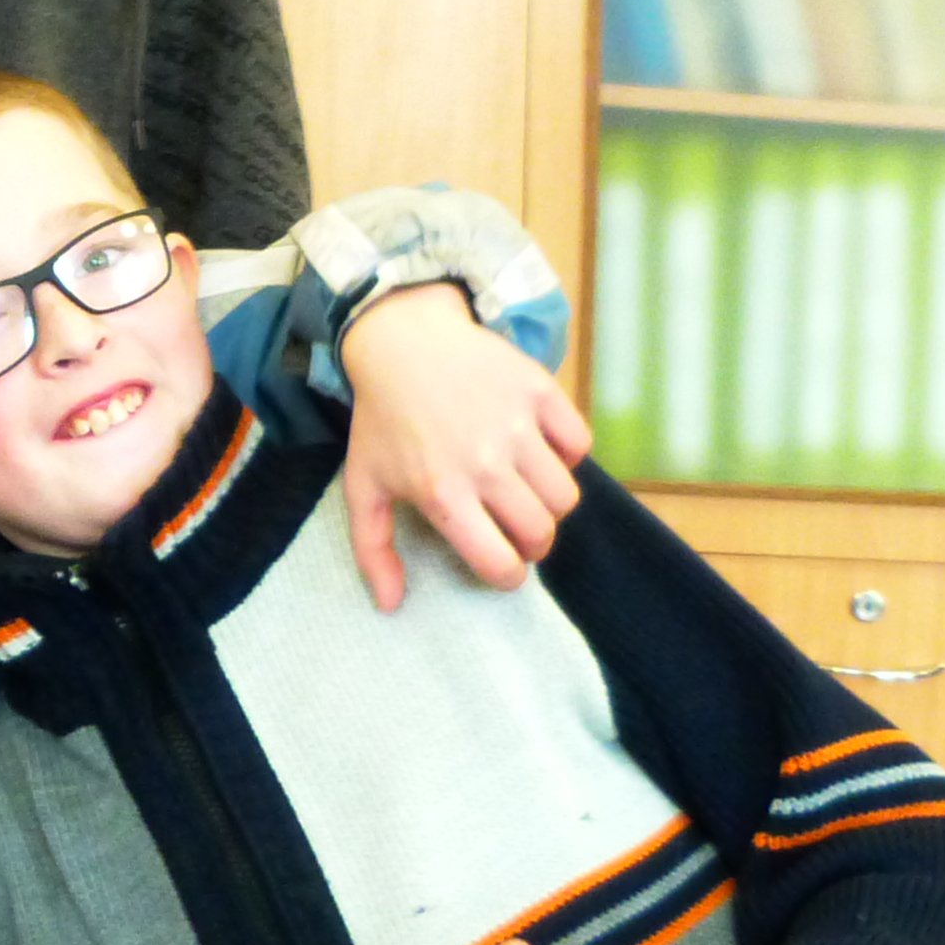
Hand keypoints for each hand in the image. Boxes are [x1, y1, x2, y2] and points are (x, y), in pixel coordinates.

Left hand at [337, 288, 592, 607]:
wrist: (403, 339)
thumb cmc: (383, 419)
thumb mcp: (364, 484)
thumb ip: (374, 549)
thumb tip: (390, 605)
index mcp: (443, 494)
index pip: (501, 563)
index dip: (507, 574)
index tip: (503, 563)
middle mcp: (485, 464)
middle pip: (541, 533)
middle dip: (532, 541)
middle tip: (514, 526)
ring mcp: (517, 426)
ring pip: (566, 495)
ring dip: (550, 501)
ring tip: (526, 488)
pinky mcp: (539, 392)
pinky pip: (579, 443)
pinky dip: (567, 452)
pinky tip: (539, 447)